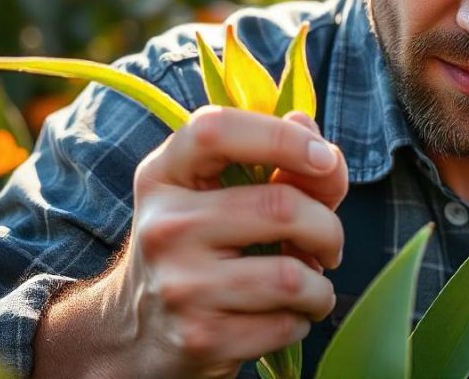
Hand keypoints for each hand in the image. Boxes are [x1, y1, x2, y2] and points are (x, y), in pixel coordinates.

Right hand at [34, 106, 347, 378]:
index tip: (324, 157)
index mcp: (165, 174)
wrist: (141, 331)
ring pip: (291, 275)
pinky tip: (287, 314)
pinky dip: (304, 318)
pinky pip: (285, 322)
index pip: (218, 131)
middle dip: (327, 227)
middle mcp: (164, 225)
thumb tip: (326, 154)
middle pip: (280, 207)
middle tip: (328, 243)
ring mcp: (179, 285)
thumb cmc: (200, 244)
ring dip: (321, 284)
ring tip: (313, 284)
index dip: (283, 136)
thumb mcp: (218, 191)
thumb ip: (278, 160)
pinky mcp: (199, 338)